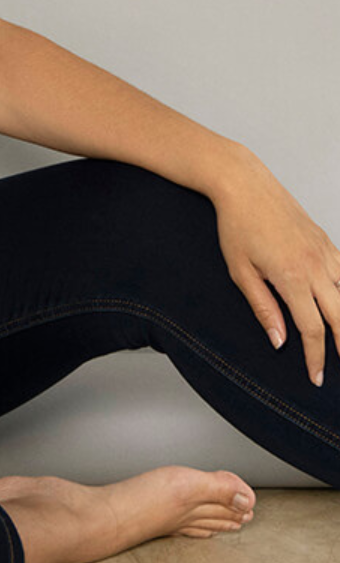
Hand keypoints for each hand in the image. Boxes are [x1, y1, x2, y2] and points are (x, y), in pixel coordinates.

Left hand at [211, 152, 339, 385]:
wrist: (245, 185)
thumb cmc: (236, 226)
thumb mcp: (241, 272)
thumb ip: (263, 308)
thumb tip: (280, 341)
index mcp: (292, 278)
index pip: (313, 329)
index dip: (316, 357)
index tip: (315, 376)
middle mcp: (315, 266)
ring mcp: (324, 252)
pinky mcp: (326, 241)